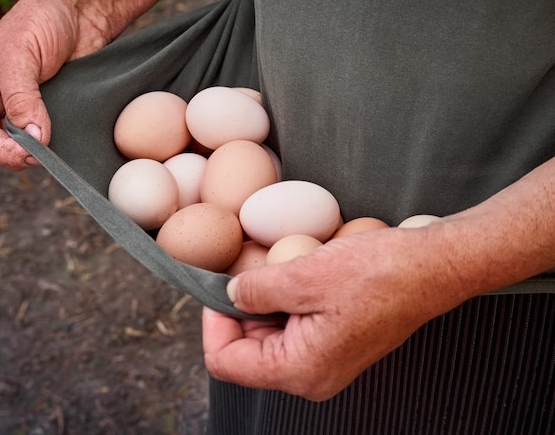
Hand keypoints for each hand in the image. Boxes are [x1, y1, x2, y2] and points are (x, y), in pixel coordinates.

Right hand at [0, 0, 111, 170]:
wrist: (82, 12)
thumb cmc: (42, 21)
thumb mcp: (20, 54)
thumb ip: (21, 97)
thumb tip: (32, 137)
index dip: (0, 151)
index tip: (28, 152)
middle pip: (1, 152)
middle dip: (20, 157)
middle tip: (44, 153)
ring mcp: (29, 114)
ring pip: (29, 151)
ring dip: (42, 153)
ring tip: (57, 144)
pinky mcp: (56, 116)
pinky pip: (55, 142)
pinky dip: (60, 146)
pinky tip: (69, 140)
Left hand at [203, 226, 468, 400]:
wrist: (432, 268)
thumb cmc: (379, 273)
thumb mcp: (304, 275)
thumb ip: (255, 290)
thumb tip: (230, 293)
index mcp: (300, 371)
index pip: (226, 362)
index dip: (213, 322)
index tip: (218, 286)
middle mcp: (311, 376)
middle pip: (245, 352)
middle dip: (238, 310)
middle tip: (248, 270)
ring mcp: (324, 362)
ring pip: (267, 338)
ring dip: (263, 303)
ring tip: (278, 270)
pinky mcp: (334, 344)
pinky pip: (292, 329)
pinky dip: (284, 303)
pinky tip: (297, 276)